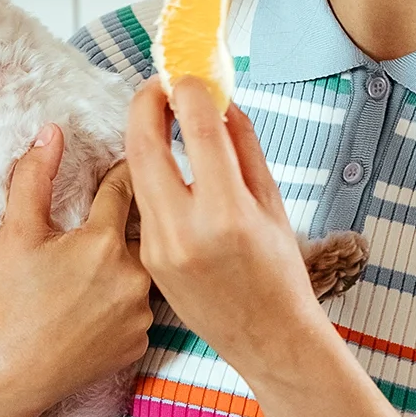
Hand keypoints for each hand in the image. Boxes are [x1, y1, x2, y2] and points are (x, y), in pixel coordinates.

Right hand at [0, 125, 151, 416]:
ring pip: (145, 273)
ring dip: (130, 266)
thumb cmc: (8, 303)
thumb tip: (50, 132)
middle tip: (105, 224)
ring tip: (97, 272)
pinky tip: (100, 308)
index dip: (121, 174)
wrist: (9, 375)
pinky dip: (126, 305)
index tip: (124, 164)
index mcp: (104, 241)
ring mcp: (141, 314)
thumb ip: (34, 177)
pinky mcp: (140, 343)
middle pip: (144, 231)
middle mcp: (134, 276)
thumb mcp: (16, 234)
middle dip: (129, 224)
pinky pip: (142, 311)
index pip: (125, 189)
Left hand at [124, 77, 330, 373]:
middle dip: (145, 104)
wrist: (266, 339)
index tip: (187, 77)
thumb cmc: (280, 272)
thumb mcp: (272, 204)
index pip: (196, 129)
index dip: (187, 91)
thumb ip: (242, 148)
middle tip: (157, 85)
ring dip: (143, 136)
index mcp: (227, 212)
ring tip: (162, 116)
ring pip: (136, 172)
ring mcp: (159, 248)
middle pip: (143, 145)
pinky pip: (143, 203)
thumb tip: (217, 102)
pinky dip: (151, 174)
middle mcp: (186, 230)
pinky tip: (167, 164)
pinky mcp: (147, 260)